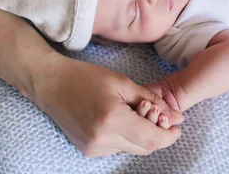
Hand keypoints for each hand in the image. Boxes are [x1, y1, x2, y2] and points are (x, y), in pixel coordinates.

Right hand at [33, 55, 184, 156]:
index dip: (170, 136)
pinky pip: (117, 148)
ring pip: (131, 149)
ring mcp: (92, 148)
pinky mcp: (87, 150)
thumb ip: (152, 101)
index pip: (152, 139)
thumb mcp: (122, 83)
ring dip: (140, 135)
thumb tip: (178, 117)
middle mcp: (101, 139)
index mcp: (112, 120)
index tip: (177, 126)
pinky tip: (118, 119)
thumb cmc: (85, 77)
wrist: (50, 83)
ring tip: (134, 112)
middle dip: (157, 134)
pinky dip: (125, 137)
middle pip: (144, 147)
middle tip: (158, 115)